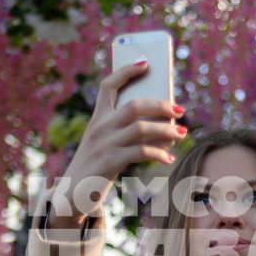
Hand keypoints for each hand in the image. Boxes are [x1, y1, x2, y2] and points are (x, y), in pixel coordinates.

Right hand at [52, 61, 184, 217]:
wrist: (74, 192)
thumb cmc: (96, 164)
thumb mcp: (104, 141)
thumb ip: (123, 129)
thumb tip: (163, 122)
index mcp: (98, 118)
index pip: (109, 85)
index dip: (127, 71)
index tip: (145, 63)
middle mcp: (100, 126)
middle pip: (134, 106)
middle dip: (161, 105)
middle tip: (180, 110)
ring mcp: (105, 143)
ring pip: (141, 128)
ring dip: (166, 130)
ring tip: (181, 134)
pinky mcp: (110, 161)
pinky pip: (141, 151)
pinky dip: (159, 153)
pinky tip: (169, 158)